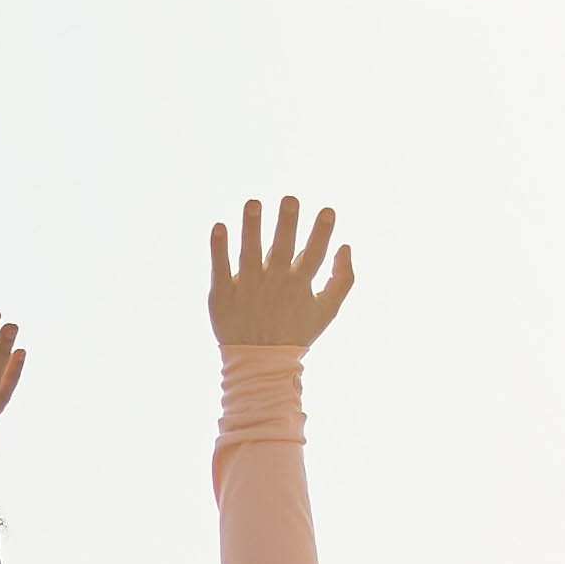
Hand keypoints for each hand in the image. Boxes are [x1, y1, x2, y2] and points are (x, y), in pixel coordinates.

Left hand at [205, 197, 354, 352]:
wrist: (260, 364)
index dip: (322, 233)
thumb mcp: (326, 311)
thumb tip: (346, 246)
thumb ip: (342, 280)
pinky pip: (220, 268)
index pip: (314, 254)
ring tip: (253, 203)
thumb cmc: (296, 332)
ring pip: (249, 253)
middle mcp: (274, 284)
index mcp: (299, 285)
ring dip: (252, 227)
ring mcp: (247, 288)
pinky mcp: (222, 295)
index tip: (328, 211)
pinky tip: (219, 226)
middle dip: (287, 224)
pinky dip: (219, 248)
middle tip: (289, 200)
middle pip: (282, 248)